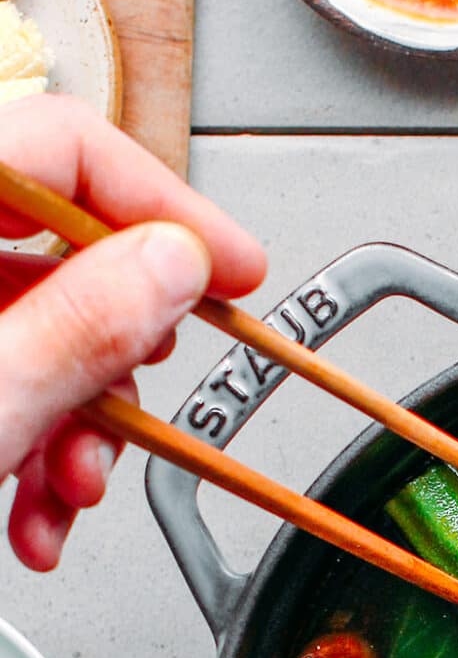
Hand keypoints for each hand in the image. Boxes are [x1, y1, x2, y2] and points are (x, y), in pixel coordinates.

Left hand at [0, 95, 264, 570]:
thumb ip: (81, 324)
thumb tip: (174, 263)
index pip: (68, 144)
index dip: (166, 204)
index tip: (235, 272)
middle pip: (59, 251)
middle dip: (115, 352)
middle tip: (141, 401)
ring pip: (36, 333)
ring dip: (79, 426)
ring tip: (71, 491)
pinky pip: (0, 383)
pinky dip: (31, 452)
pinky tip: (32, 514)